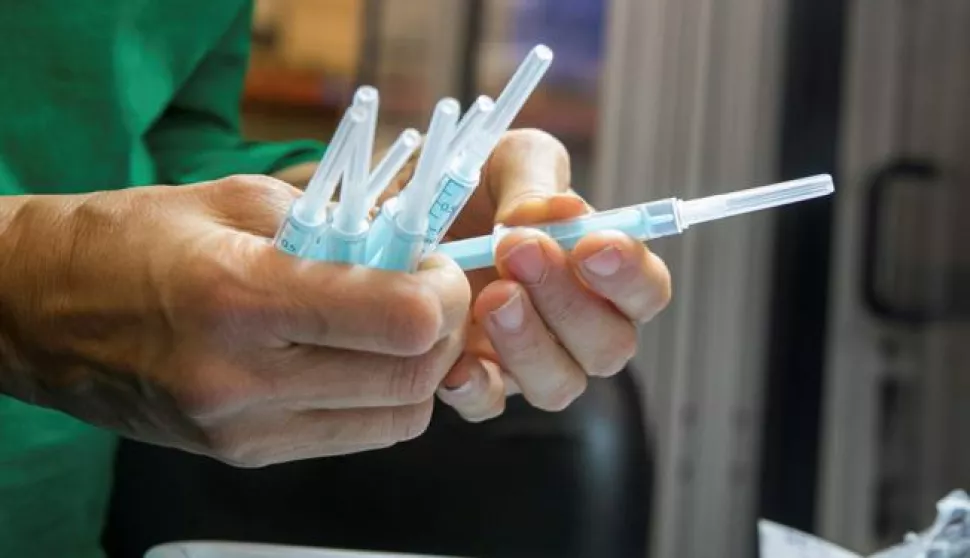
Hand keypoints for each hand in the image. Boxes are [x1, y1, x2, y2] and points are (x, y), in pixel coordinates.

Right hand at [0, 176, 469, 465]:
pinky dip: (378, 397)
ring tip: (393, 324)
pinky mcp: (243, 455)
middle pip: (411, 377)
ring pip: (396, 419)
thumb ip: (334, 225)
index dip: (441, 291)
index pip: (400, 320)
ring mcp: (244, 430)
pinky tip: (355, 356)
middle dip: (446, 330)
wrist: (39, 312)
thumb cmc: (129, 240)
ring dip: (417, 369)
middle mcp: (244, 378)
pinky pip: (353, 435)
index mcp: (240, 295)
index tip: (433, 265)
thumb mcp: (234, 201)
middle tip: (430, 291)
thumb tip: (408, 246)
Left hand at [435, 130, 671, 420]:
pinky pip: (489, 405)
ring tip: (491, 296)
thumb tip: (550, 214)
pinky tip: (457, 363)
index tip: (592, 244)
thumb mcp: (502, 158)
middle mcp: (575, 326)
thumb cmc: (471, 184)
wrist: (400, 211)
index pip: (646, 291)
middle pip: (610, 347)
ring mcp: (528, 359)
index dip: (631, 275)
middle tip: (519, 251)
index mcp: (599, 271)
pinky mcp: (476, 379)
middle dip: (570, 302)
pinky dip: (477, 390)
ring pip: (559, 385)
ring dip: (531, 344)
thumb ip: (532, 176)